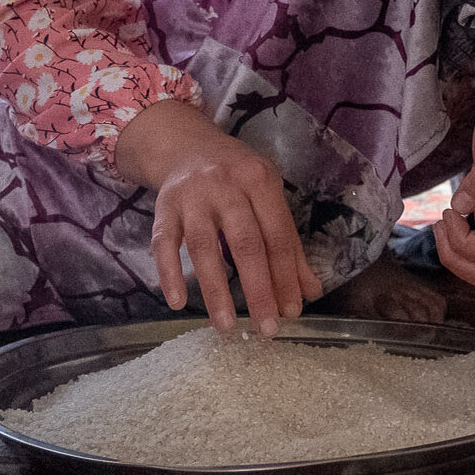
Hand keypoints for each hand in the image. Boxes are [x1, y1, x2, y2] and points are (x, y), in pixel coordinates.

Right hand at [114, 99, 321, 336]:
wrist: (188, 146)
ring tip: (227, 326)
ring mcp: (192, 197)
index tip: (292, 312)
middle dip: (258, 289)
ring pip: (203, 248)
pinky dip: (169, 273)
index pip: (278, 236)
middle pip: (245, 243)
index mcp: (259, 181)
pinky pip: (164, 244)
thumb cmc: (237, 177)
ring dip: (216, 291)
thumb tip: (310, 291)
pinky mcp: (163, 208)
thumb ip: (288, 243)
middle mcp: (226, 186)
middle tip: (267, 329)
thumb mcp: (268, 196)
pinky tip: (177, 302)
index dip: (286, 276)